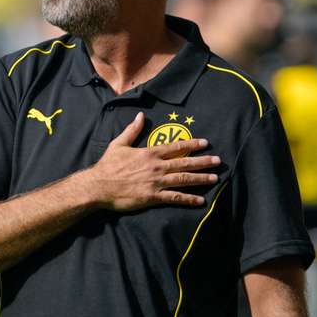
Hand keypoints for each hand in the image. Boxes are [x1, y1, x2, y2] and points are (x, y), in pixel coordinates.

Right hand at [84, 111, 219, 210]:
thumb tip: (141, 116)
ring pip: (183, 179)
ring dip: (200, 178)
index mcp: (149, 153)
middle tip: (218, 161)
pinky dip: (189, 199)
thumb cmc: (108, 165)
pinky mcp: (153, 197)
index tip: (205, 143)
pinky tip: (200, 200)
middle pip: (184, 163)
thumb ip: (132, 130)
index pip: (176, 147)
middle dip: (203, 161)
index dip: (192, 145)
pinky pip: (175, 198)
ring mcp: (156, 182)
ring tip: (214, 178)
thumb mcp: (119, 144)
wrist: (99, 186)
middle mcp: (156, 167)